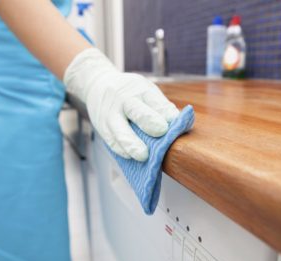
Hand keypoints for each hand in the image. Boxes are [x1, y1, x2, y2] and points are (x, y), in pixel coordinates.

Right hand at [64, 48, 178, 160]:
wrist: (97, 84)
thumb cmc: (130, 92)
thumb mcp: (145, 89)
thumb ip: (161, 107)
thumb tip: (183, 125)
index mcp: (140, 89)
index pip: (155, 101)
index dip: (166, 112)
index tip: (177, 121)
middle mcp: (124, 100)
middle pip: (136, 111)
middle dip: (149, 121)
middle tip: (161, 131)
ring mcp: (111, 115)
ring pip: (120, 131)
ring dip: (132, 144)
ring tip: (143, 156)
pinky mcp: (102, 128)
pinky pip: (111, 141)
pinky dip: (121, 149)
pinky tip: (130, 156)